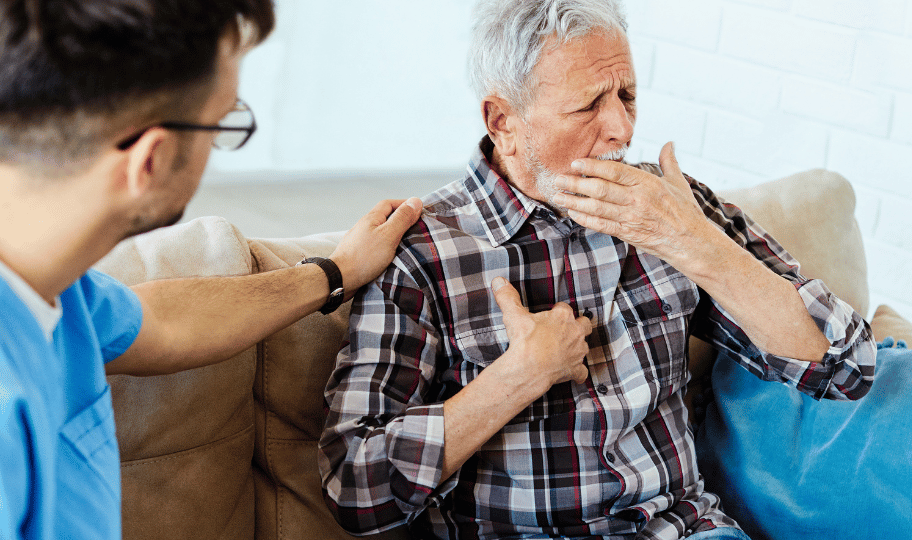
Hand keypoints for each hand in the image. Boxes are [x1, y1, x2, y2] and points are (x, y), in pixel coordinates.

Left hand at [330, 197, 422, 296]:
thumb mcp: (388, 235)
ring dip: (394, 235)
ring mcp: (360, 241)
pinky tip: (393, 256)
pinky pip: (376, 246)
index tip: (418, 211)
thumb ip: (402, 218)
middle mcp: (364, 227)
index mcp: (371, 218)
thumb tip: (415, 201)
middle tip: (416, 227)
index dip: (404, 204)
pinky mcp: (360, 255)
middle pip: (385, 217)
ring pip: (381, 233)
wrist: (340, 279)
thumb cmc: (364, 257)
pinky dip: (387, 247)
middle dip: (401, 220)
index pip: (389, 204)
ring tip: (408, 242)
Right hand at [492, 277, 592, 390]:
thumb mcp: (514, 316)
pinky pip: (582, 371)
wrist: (529, 368)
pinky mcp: (575, 369)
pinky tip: (571, 372)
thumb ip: (508, 297)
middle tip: (565, 329)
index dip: (558, 310)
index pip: (565, 308)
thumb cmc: (525, 341)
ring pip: (585, 346)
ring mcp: (577, 351)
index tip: (551, 313)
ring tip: (566, 349)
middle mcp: (575, 332)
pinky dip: (577, 372)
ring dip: (577, 347)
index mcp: (563, 316)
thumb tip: (499, 281)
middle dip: (578, 325)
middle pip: (585, 324)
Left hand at [552, 142, 712, 265]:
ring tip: (558, 196)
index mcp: (647, 183)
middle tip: (557, 179)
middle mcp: (637, 199)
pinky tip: (573, 214)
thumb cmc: (685, 212)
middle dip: (575, 184)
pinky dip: (585, 219)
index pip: (614, 171)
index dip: (592, 166)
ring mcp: (631, 217)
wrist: (691, 242)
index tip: (575, 163)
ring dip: (574, 202)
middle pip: (600, 189)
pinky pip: (601, 225)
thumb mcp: (678, 183)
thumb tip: (669, 143)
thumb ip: (669, 162)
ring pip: (597, 207)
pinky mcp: (627, 233)